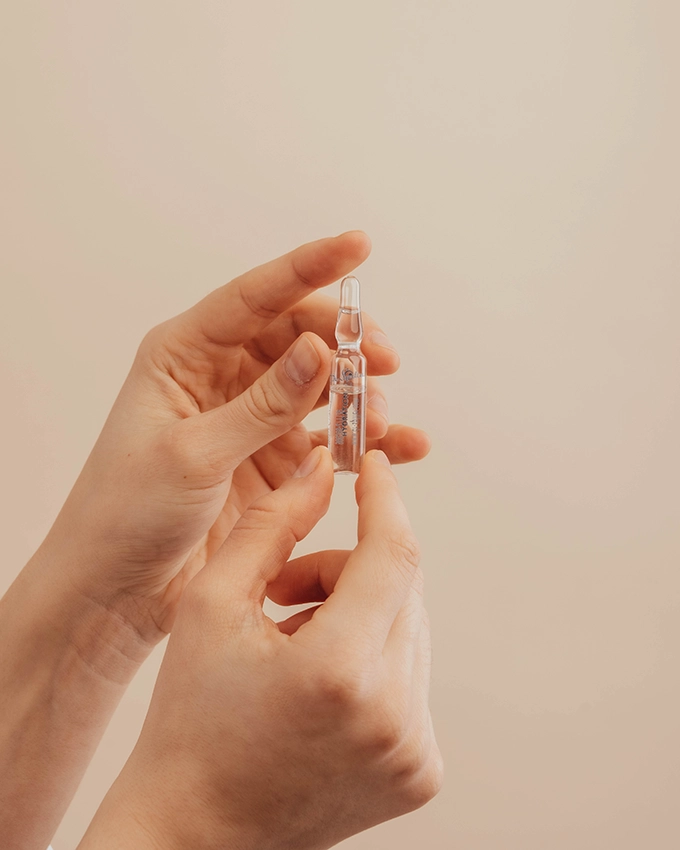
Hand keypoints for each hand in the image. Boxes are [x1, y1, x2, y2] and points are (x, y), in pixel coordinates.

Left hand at [44, 232, 429, 642]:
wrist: (116, 589)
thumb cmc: (127, 512)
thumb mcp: (194, 453)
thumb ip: (263, 404)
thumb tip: (320, 351)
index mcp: (184, 356)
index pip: (255, 297)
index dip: (309, 268)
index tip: (358, 245)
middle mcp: (221, 380)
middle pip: (297, 339)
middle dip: (345, 344)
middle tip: (384, 359)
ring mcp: (250, 421)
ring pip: (319, 389)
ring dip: (358, 397)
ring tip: (381, 419)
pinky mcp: (271, 463)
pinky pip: (327, 440)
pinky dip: (363, 443)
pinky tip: (401, 448)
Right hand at [80, 448, 441, 849]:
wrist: (197, 830)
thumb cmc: (191, 719)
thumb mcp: (210, 605)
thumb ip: (272, 524)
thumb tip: (322, 470)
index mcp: (339, 673)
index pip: (393, 553)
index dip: (384, 500)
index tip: (372, 467)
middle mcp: (393, 716)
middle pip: (401, 588)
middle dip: (348, 567)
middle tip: (286, 586)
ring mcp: (414, 750)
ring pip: (408, 627)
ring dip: (359, 611)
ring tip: (294, 639)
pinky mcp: (421, 771)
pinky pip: (411, 675)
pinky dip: (373, 657)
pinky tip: (319, 682)